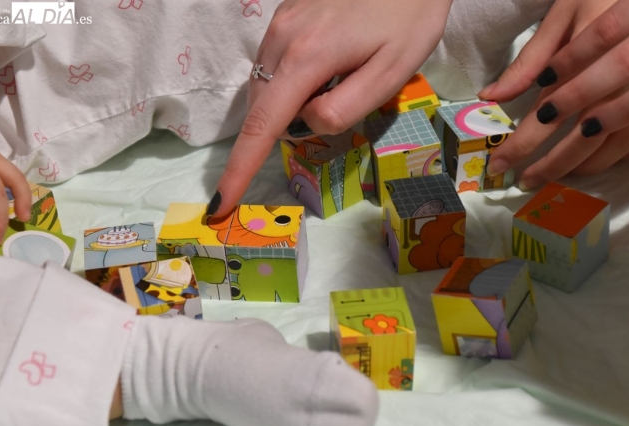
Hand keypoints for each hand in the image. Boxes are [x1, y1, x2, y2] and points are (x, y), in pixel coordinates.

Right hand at [208, 0, 452, 215]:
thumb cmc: (409, 20)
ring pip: (265, 87)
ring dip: (288, 104)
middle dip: (284, 129)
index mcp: (307, 59)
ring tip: (338, 80)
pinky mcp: (284, 13)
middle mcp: (281, 38)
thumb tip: (306, 124)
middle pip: (261, 109)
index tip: (219, 204)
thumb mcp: (391, 73)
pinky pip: (273, 64)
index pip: (263, 128)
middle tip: (338, 106)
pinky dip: (290, 81)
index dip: (240, 170)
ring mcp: (279, 22)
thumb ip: (343, 109)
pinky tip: (328, 65)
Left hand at [479, 0, 628, 188]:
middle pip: (583, 137)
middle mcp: (623, 78)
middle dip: (551, 165)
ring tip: (557, 174)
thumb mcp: (563, 15)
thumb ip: (529, 60)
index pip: (547, 112)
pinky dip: (618, 154)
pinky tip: (595, 158)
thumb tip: (490, 96)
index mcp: (590, 58)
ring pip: (617, 143)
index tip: (499, 164)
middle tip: (526, 180)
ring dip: (584, 165)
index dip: (522, 143)